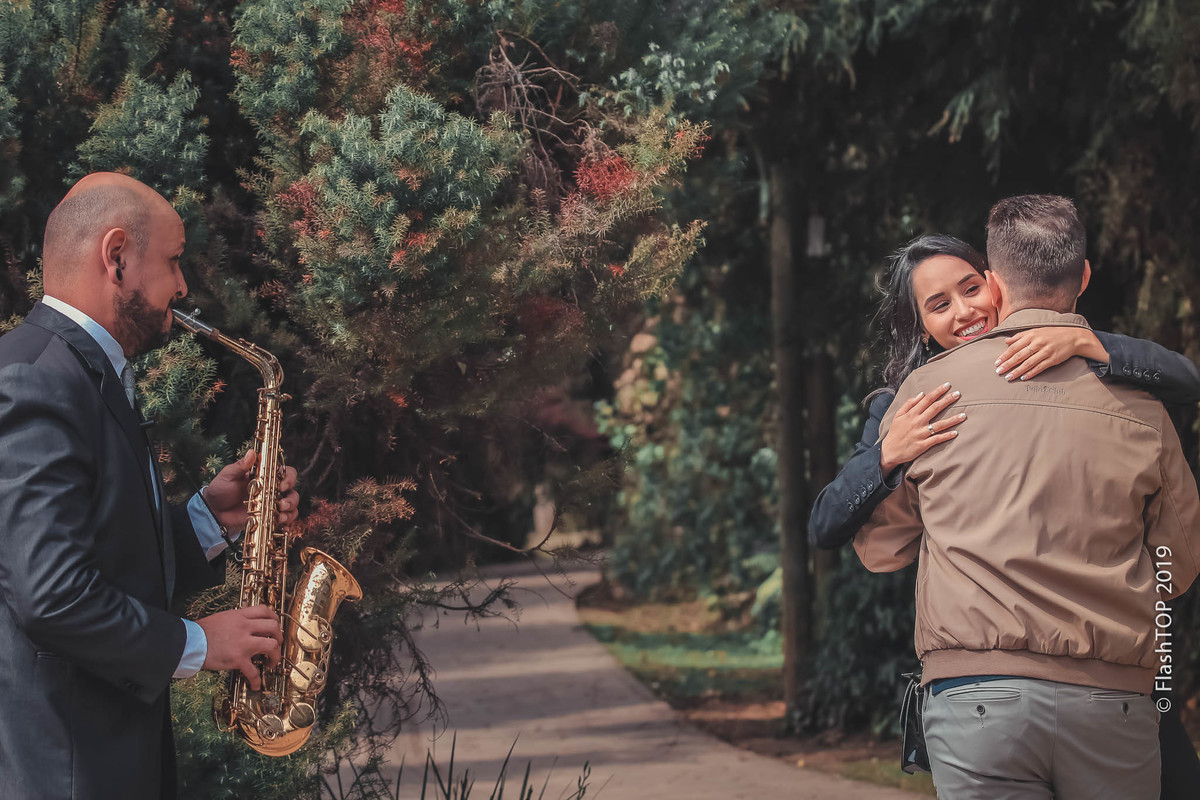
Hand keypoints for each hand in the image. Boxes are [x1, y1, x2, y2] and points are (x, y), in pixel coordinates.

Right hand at [196, 605, 282, 690]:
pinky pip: (253, 671)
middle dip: (279, 636)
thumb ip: (236, 620)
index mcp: (240, 616)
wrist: (189, 642)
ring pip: (271, 645)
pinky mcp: (238, 659)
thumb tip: (246, 625)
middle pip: (273, 626)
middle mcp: (244, 627)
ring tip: (271, 662)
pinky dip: (257, 680)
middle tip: (277, 643)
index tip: (275, 625)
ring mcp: (243, 643)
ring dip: (275, 655)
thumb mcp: (222, 618)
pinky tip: (255, 684)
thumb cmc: (201, 632)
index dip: (274, 618)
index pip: (265, 610)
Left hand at [204, 450, 300, 531]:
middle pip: (292, 490)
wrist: (214, 511)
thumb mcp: (228, 476)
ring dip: (290, 511)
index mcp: (265, 477)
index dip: (289, 478)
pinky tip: (282, 526)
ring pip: (291, 506)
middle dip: (291, 498)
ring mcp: (271, 504)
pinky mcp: (268, 517)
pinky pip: (285, 521)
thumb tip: (252, 452)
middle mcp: (271, 490)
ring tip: (279, 516)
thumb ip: (240, 466)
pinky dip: (287, 523)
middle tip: (281, 504)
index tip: (281, 485)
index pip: (285, 473)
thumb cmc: (220, 490)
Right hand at [880, 383, 964, 473]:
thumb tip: (921, 394)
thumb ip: (909, 404)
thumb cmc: (895, 432)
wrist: (889, 451)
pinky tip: (955, 433)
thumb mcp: (898, 415)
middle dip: (947, 400)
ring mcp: (921, 434)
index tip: (947, 385)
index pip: (927, 399)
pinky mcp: (923, 445)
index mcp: (911, 414)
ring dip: (952, 420)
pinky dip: (946, 436)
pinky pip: (937, 439)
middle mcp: (917, 422)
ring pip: (939, 425)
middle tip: (958, 394)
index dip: (938, 391)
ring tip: (964, 415)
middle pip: (935, 408)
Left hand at [994, 327, 1108, 381]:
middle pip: (1019, 355)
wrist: (1073, 337)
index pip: (1014, 347)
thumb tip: (1006, 341)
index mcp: (1031, 335)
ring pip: (1028, 363)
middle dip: (1007, 364)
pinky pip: (1039, 367)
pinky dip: (1031, 373)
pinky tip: (1023, 378)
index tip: (996, 362)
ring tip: (1008, 377)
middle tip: (998, 371)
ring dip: (1017, 371)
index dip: (1004, 355)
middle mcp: (1037, 343)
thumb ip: (1020, 336)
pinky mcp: (1053, 359)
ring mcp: (1045, 351)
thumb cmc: (1051, 334)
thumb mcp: (1035, 331)